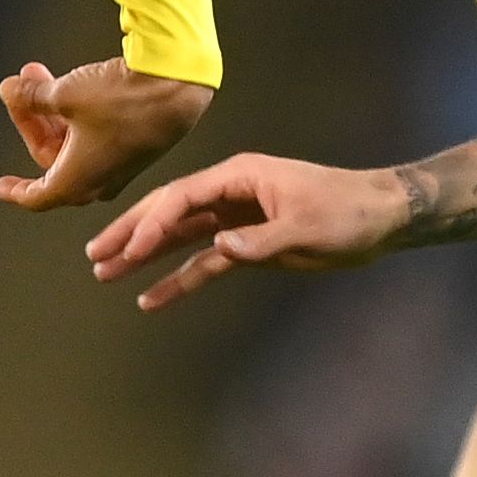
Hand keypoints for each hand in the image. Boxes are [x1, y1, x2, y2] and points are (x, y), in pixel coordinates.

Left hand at [0, 59, 215, 210]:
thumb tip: (11, 90)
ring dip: (52, 110)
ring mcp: (119, 164)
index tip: (1, 186)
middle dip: (31, 121)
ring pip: (73, 142)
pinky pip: (95, 134)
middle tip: (18, 91)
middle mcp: (100, 180)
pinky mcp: (134, 145)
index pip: (36, 195)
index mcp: (77, 182)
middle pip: (51, 157)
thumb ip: (31, 96)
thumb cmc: (125, 99)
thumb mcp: (63, 94)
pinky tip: (69, 81)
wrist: (178, 84)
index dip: (15, 190)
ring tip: (37, 74)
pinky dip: (76, 112)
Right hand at [85, 152, 409, 307]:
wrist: (382, 218)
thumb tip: (218, 249)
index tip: (130, 250)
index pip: (183, 197)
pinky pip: (204, 263)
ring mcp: (236, 219)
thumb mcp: (306, 227)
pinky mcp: (246, 244)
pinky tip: (151, 299)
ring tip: (106, 273)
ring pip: (179, 237)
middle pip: (169, 211)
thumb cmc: (347, 212)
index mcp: (240, 177)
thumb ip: (261, 241)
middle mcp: (230, 194)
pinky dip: (178, 279)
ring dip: (144, 256)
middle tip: (95, 255)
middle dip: (131, 233)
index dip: (152, 222)